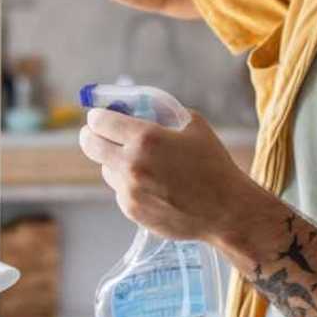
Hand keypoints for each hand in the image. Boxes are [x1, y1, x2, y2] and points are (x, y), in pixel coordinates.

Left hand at [78, 109, 260, 242]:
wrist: (226, 209)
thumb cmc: (212, 163)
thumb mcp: (192, 124)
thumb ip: (161, 111)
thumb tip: (134, 106)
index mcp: (145, 138)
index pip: (99, 120)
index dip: (99, 116)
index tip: (102, 116)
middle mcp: (131, 164)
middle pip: (90, 144)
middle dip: (92, 135)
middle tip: (101, 134)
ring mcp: (129, 190)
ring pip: (106, 169)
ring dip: (116, 162)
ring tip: (144, 164)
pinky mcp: (132, 210)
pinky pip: (120, 191)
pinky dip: (130, 185)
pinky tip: (156, 186)